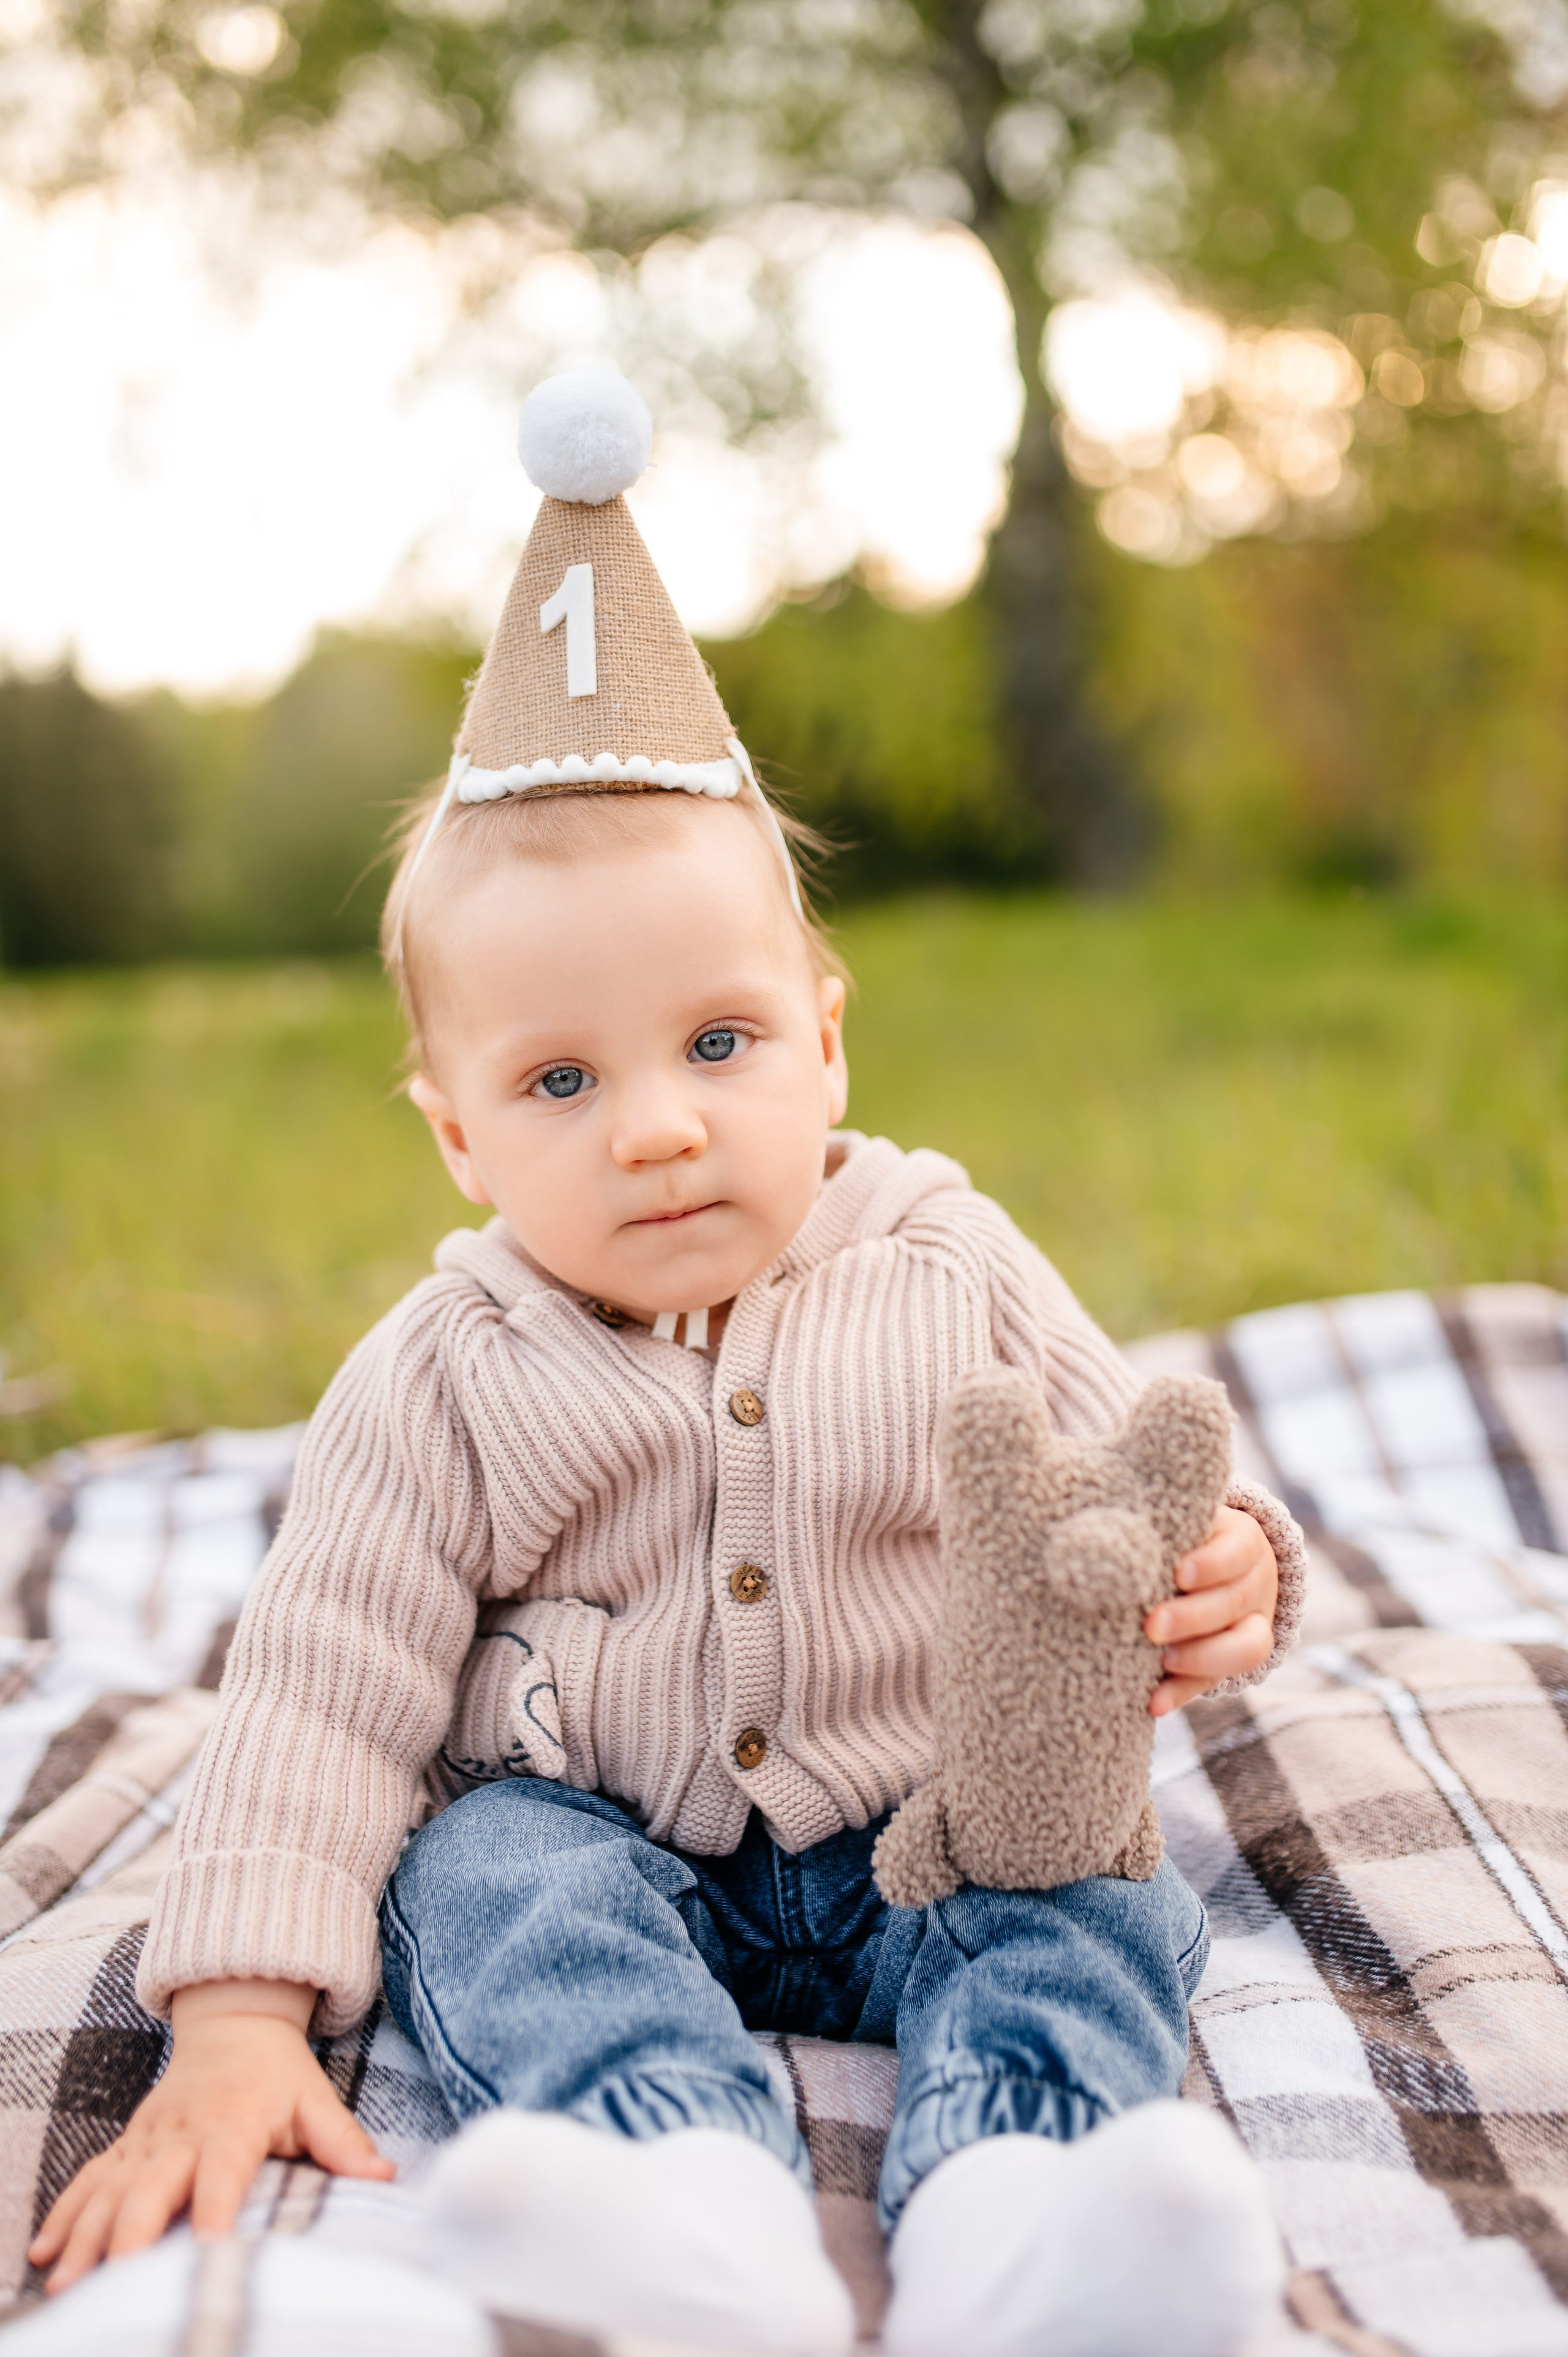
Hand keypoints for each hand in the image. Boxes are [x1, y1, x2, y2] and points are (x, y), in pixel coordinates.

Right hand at [28, 1979, 395, 2292]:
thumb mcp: (317, 2099)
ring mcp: (147, 2138)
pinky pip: (89, 2179)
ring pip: (108, 2189)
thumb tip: (386, 2177)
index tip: (203, 2246)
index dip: (213, 2205)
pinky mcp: (127, 2143)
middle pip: (150, 2184)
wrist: (234, 2020)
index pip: (222, 2167)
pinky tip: (45, 2254)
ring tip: (67, 2285)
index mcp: (233, 2122)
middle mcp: (182, 2132)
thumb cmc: (280, 2072)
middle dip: (131, 2233)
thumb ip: (345, 2142)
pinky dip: (65, 2215)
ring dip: (85, 2236)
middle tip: (120, 2280)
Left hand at [1143, 1506, 1277, 1716]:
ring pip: (1245, 1648)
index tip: (1177, 1573)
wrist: (1214, 1562)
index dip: (1211, 1564)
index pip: (1238, 1551)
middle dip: (1193, 1617)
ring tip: (1161, 1660)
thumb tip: (1102, 1528)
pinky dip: (1182, 1693)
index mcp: (1243, 1540)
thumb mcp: (1175, 1520)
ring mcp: (1251, 1624)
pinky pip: (1214, 1682)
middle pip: (1235, 1602)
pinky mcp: (1231, 1661)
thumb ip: (1152, 1522)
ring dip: (1199, 1658)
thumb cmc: (1179, 1533)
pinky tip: (1154, 1702)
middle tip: (1151, 1624)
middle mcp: (1255, 1583)